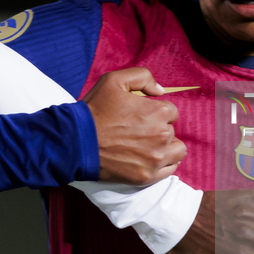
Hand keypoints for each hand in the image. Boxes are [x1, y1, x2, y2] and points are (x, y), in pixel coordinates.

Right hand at [82, 67, 186, 184]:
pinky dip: (164, 164)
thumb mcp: (114, 80)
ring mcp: (155, 158)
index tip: (142, 117)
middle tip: (139, 131)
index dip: (157, 113)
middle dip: (159, 129)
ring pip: (177, 151)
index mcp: (158, 112)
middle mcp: (162, 136)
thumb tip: (161, 90)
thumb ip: (143, 77)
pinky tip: (152, 159)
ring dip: (168, 147)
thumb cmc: (95, 111)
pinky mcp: (147, 176)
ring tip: (150, 146)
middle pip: (172, 131)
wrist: (76, 142)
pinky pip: (170, 170)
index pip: (171, 112)